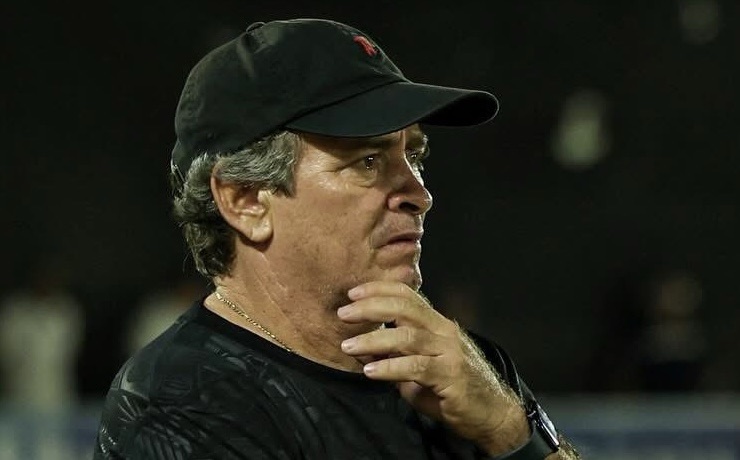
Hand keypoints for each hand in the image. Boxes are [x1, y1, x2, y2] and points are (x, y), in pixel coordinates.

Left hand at [337, 281, 526, 450]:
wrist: (491, 412)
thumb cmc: (452, 388)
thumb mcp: (420, 367)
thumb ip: (395, 356)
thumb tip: (364, 349)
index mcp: (437, 324)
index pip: (407, 296)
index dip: (379, 290)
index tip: (352, 294)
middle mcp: (444, 331)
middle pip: (404, 308)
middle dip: (370, 307)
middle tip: (343, 313)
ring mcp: (449, 351)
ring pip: (407, 336)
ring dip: (373, 339)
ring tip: (348, 346)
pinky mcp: (451, 375)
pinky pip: (415, 367)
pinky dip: (389, 367)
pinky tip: (370, 371)